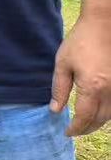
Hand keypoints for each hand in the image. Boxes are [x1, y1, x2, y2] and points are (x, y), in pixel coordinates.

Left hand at [52, 10, 110, 136]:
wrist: (103, 26)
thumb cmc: (80, 42)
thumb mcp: (63, 63)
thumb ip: (59, 88)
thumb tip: (55, 110)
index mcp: (93, 87)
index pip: (84, 117)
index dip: (75, 128)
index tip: (66, 132)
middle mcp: (110, 92)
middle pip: (99, 120)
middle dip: (86, 129)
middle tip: (74, 131)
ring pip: (110, 116)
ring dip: (98, 123)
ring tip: (84, 124)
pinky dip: (107, 114)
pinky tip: (98, 113)